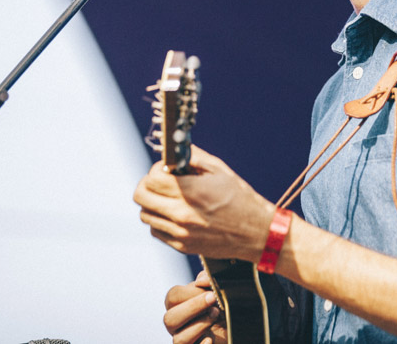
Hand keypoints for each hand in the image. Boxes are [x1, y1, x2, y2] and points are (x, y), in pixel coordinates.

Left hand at [134, 145, 274, 260]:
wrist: (256, 233)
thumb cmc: (241, 199)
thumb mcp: (220, 171)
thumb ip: (194, 157)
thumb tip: (176, 151)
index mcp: (192, 192)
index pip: (152, 178)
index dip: (156, 169)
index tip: (166, 169)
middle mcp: (182, 214)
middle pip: (140, 197)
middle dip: (146, 184)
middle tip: (159, 182)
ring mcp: (181, 232)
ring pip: (145, 215)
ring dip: (151, 203)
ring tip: (167, 198)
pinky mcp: (182, 246)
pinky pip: (156, 231)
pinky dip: (159, 221)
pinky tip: (173, 214)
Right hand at [163, 271, 226, 343]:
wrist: (233, 325)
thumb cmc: (220, 305)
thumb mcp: (215, 290)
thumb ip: (207, 280)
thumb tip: (201, 281)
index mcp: (177, 305)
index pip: (172, 296)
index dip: (190, 293)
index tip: (210, 292)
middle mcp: (176, 325)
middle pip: (169, 319)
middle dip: (193, 308)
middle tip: (213, 300)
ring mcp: (184, 339)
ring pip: (178, 339)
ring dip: (198, 326)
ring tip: (215, 316)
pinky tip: (210, 339)